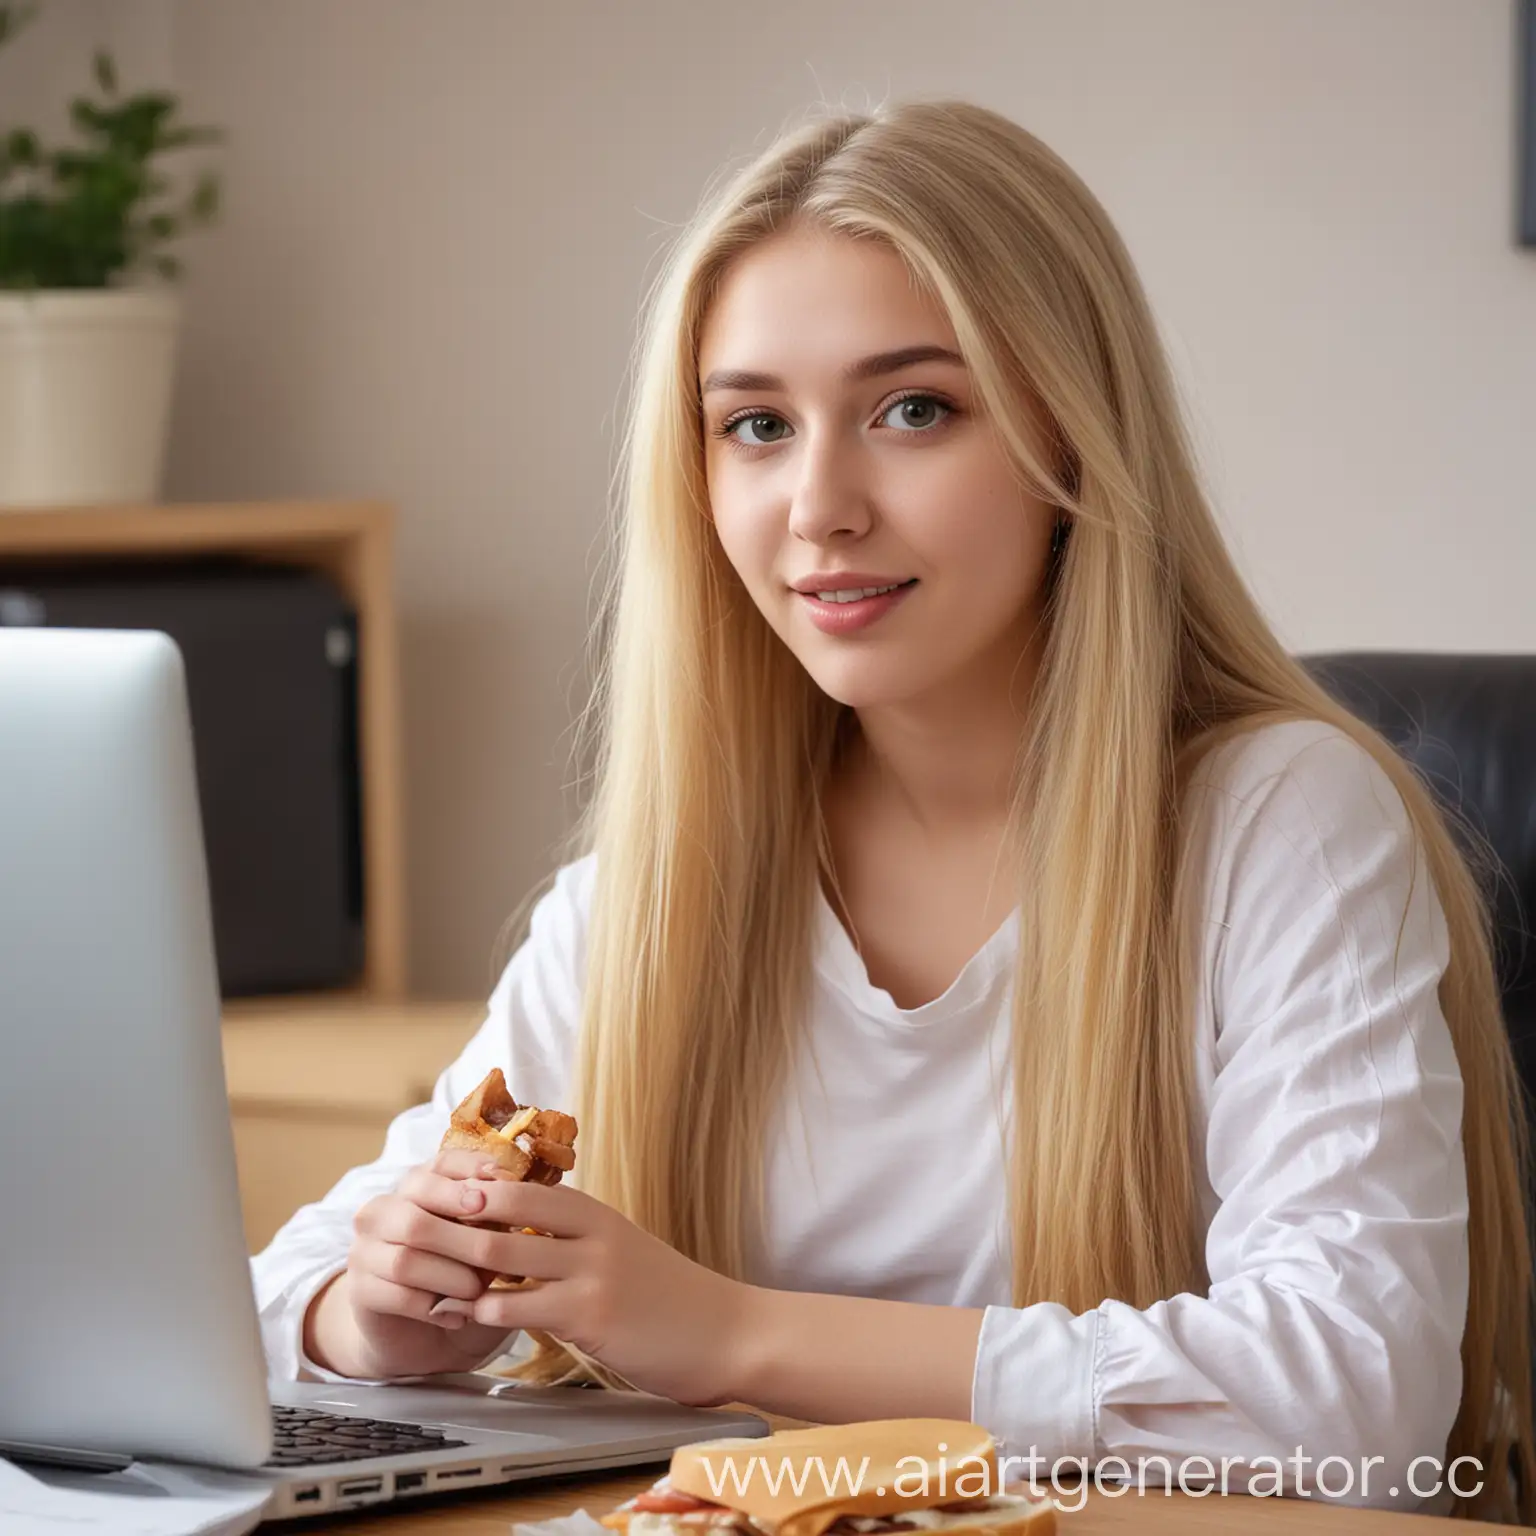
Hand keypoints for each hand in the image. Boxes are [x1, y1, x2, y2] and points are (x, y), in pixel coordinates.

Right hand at [302, 1149, 521, 1379]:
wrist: (418, 1332)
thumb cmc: (459, 1275)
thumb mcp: (480, 1243)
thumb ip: (493, 1220)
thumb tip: (519, 1200)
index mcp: (416, 1186)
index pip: (442, 1163)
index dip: (474, 1169)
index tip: (508, 1183)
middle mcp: (383, 1209)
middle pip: (418, 1207)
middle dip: (464, 1231)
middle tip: (497, 1250)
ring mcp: (364, 1249)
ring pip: (407, 1257)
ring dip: (450, 1275)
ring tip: (478, 1292)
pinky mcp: (359, 1289)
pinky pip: (396, 1295)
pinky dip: (433, 1308)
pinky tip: (458, 1317)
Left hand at [426, 1174, 752, 1406]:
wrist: (726, 1333)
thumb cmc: (670, 1299)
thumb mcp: (623, 1253)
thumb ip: (577, 1242)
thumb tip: (522, 1238)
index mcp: (597, 1213)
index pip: (524, 1184)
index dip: (476, 1183)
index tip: (433, 1187)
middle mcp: (592, 1233)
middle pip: (506, 1207)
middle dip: (454, 1214)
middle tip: (408, 1218)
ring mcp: (592, 1272)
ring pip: (505, 1254)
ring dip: (457, 1263)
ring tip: (417, 1268)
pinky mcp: (591, 1316)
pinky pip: (522, 1307)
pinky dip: (484, 1309)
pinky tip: (461, 1315)